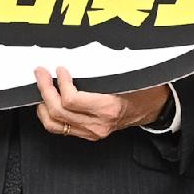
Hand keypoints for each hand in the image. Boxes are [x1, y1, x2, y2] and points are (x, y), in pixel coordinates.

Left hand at [33, 69, 168, 142]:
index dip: (61, 82)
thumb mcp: (125, 76)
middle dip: (45, 89)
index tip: (60, 69)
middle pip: (59, 111)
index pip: (71, 100)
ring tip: (41, 87)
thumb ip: (100, 72)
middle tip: (41, 73)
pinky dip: (48, 116)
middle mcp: (97, 123)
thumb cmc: (141, 89)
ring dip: (43, 104)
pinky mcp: (87, 135)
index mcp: (107, 108)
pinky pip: (60, 129)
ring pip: (55, 124)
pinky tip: (46, 103)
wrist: (152, 108)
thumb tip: (75, 59)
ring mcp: (91, 132)